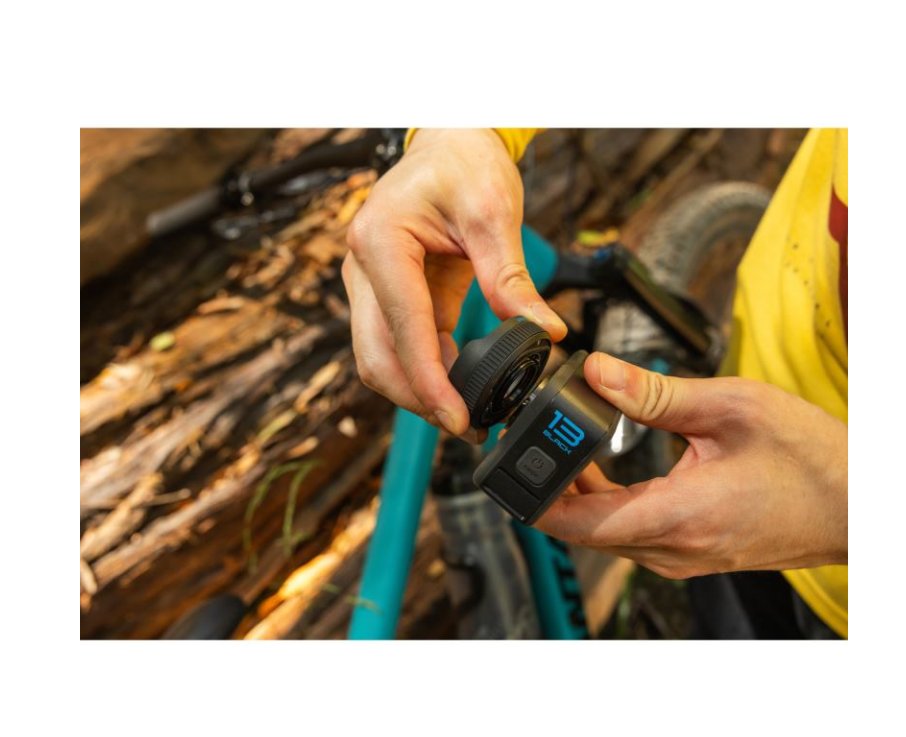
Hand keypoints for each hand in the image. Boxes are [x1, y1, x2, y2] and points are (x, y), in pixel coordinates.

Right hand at [342, 129, 565, 435]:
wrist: (450, 141)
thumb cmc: (465, 164)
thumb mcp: (494, 213)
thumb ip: (512, 277)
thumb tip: (543, 332)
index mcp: (381, 241)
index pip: (403, 328)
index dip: (429, 381)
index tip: (458, 417)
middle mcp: (362, 266)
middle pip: (376, 356)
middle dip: (418, 398)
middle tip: (467, 426)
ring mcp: (370, 282)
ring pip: (380, 357)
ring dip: (418, 390)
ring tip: (468, 413)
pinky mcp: (388, 293)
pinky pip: (401, 343)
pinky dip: (426, 369)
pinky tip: (462, 384)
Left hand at [538, 353, 847, 578]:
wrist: (858, 504)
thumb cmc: (810, 458)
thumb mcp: (731, 408)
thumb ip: (656, 393)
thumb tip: (594, 371)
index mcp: (678, 517)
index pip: (577, 522)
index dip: (532, 494)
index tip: (508, 459)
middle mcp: (672, 550)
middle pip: (580, 528)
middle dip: (548, 484)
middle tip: (533, 435)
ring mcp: (680, 557)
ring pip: (601, 532)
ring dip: (577, 491)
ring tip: (566, 441)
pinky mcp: (688, 552)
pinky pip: (627, 532)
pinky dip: (605, 500)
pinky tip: (604, 464)